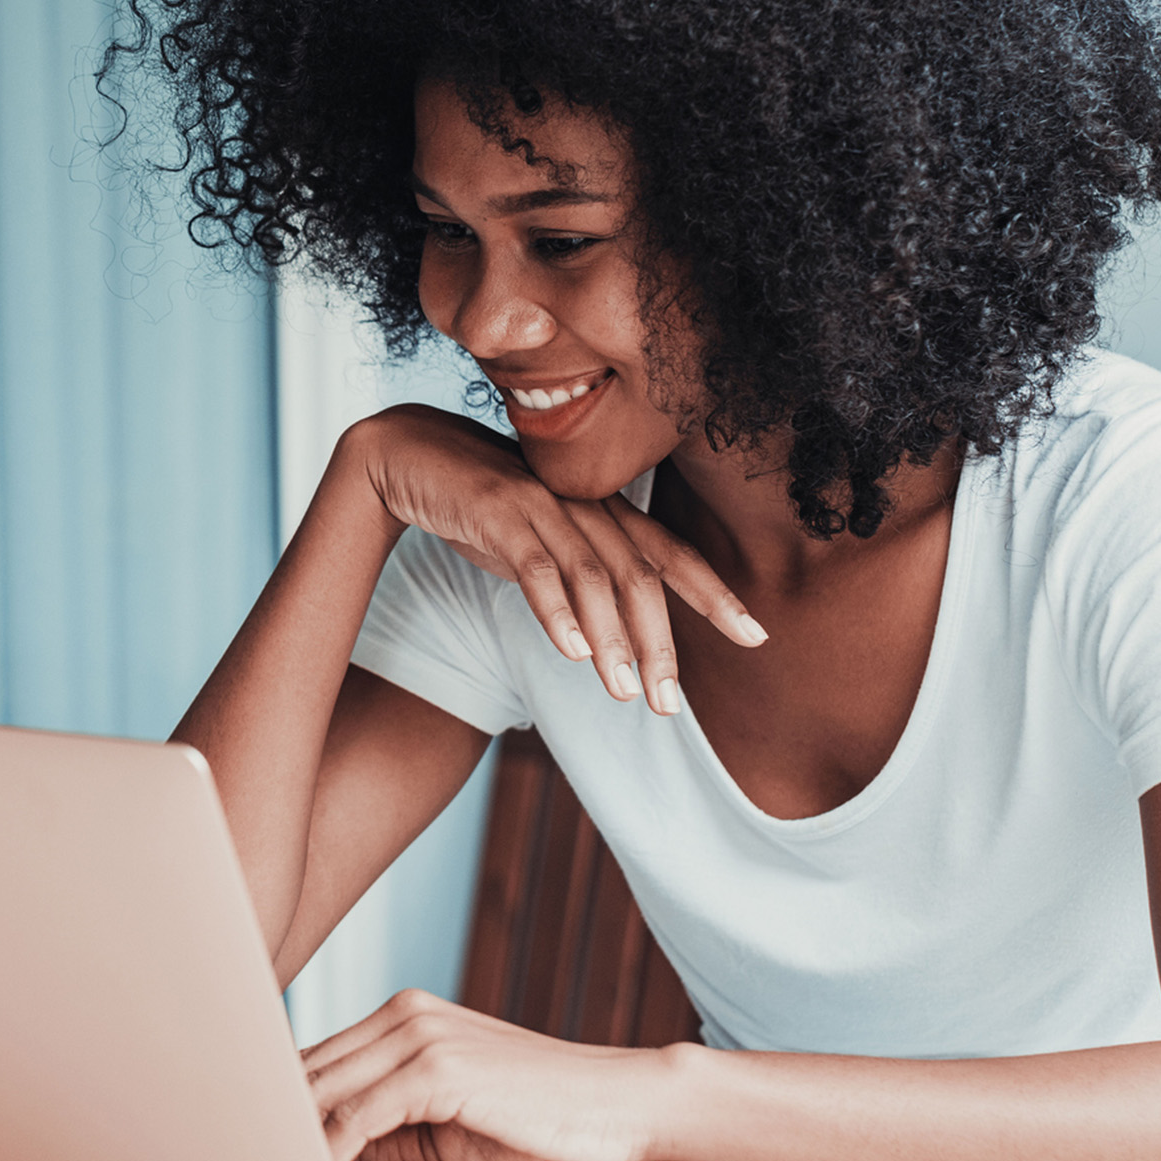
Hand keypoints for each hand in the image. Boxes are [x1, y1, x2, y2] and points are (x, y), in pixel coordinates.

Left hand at [304, 989, 677, 1160]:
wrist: (619, 1107)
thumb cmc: (537, 1122)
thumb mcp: (439, 1130)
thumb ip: (378, 1135)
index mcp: (400, 1018)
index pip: (310, 1065)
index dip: (272, 1112)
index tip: (241, 1152)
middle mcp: (402, 1015)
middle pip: (303, 1076)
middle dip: (267, 1128)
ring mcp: (418, 1035)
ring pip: (320, 1094)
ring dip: (286, 1145)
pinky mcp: (436, 1067)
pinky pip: (357, 1116)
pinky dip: (327, 1153)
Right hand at [343, 406, 765, 713]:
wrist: (406, 455)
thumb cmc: (477, 504)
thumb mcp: (538, 540)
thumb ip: (575, 573)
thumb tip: (601, 630)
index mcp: (599, 509)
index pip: (670, 554)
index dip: (714, 595)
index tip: (755, 636)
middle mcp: (582, 503)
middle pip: (640, 575)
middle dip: (660, 644)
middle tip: (669, 704)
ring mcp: (541, 502)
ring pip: (594, 576)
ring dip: (613, 641)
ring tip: (625, 693)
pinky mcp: (497, 509)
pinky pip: (535, 565)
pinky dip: (557, 611)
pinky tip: (572, 654)